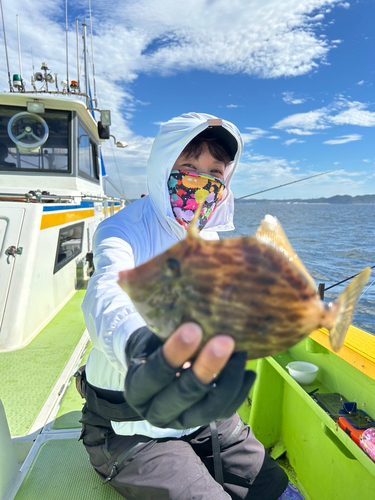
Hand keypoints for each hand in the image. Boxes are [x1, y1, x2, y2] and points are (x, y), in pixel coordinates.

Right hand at [124, 324, 255, 428]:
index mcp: (137, 389)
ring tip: (241, 353)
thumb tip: (198, 313)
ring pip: (209, 407)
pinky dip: (239, 390)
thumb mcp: (152, 338)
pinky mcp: (203, 421)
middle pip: (184, 393)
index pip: (155, 374)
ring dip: (229, 379)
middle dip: (207, 367)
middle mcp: (156, 411)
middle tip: (226, 341)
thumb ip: (168, 333)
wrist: (155, 367)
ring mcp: (181, 420)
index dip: (174, 353)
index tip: (193, 329)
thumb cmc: (154, 345)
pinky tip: (248, 371)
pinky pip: (225, 410)